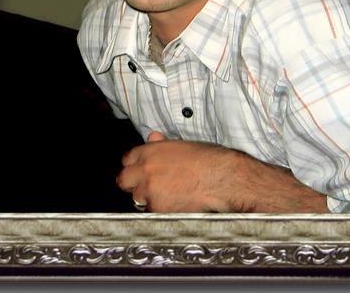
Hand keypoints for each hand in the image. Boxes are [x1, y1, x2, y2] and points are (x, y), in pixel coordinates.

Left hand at [117, 133, 328, 212]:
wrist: (225, 178)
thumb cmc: (209, 159)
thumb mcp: (183, 145)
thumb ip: (162, 144)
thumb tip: (152, 137)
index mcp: (151, 150)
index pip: (127, 159)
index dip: (136, 165)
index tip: (142, 170)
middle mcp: (146, 170)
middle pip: (124, 180)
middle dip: (133, 183)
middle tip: (148, 186)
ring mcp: (151, 191)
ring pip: (138, 198)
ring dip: (148, 198)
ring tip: (169, 195)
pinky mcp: (160, 209)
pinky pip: (152, 212)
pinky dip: (161, 210)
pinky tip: (176, 203)